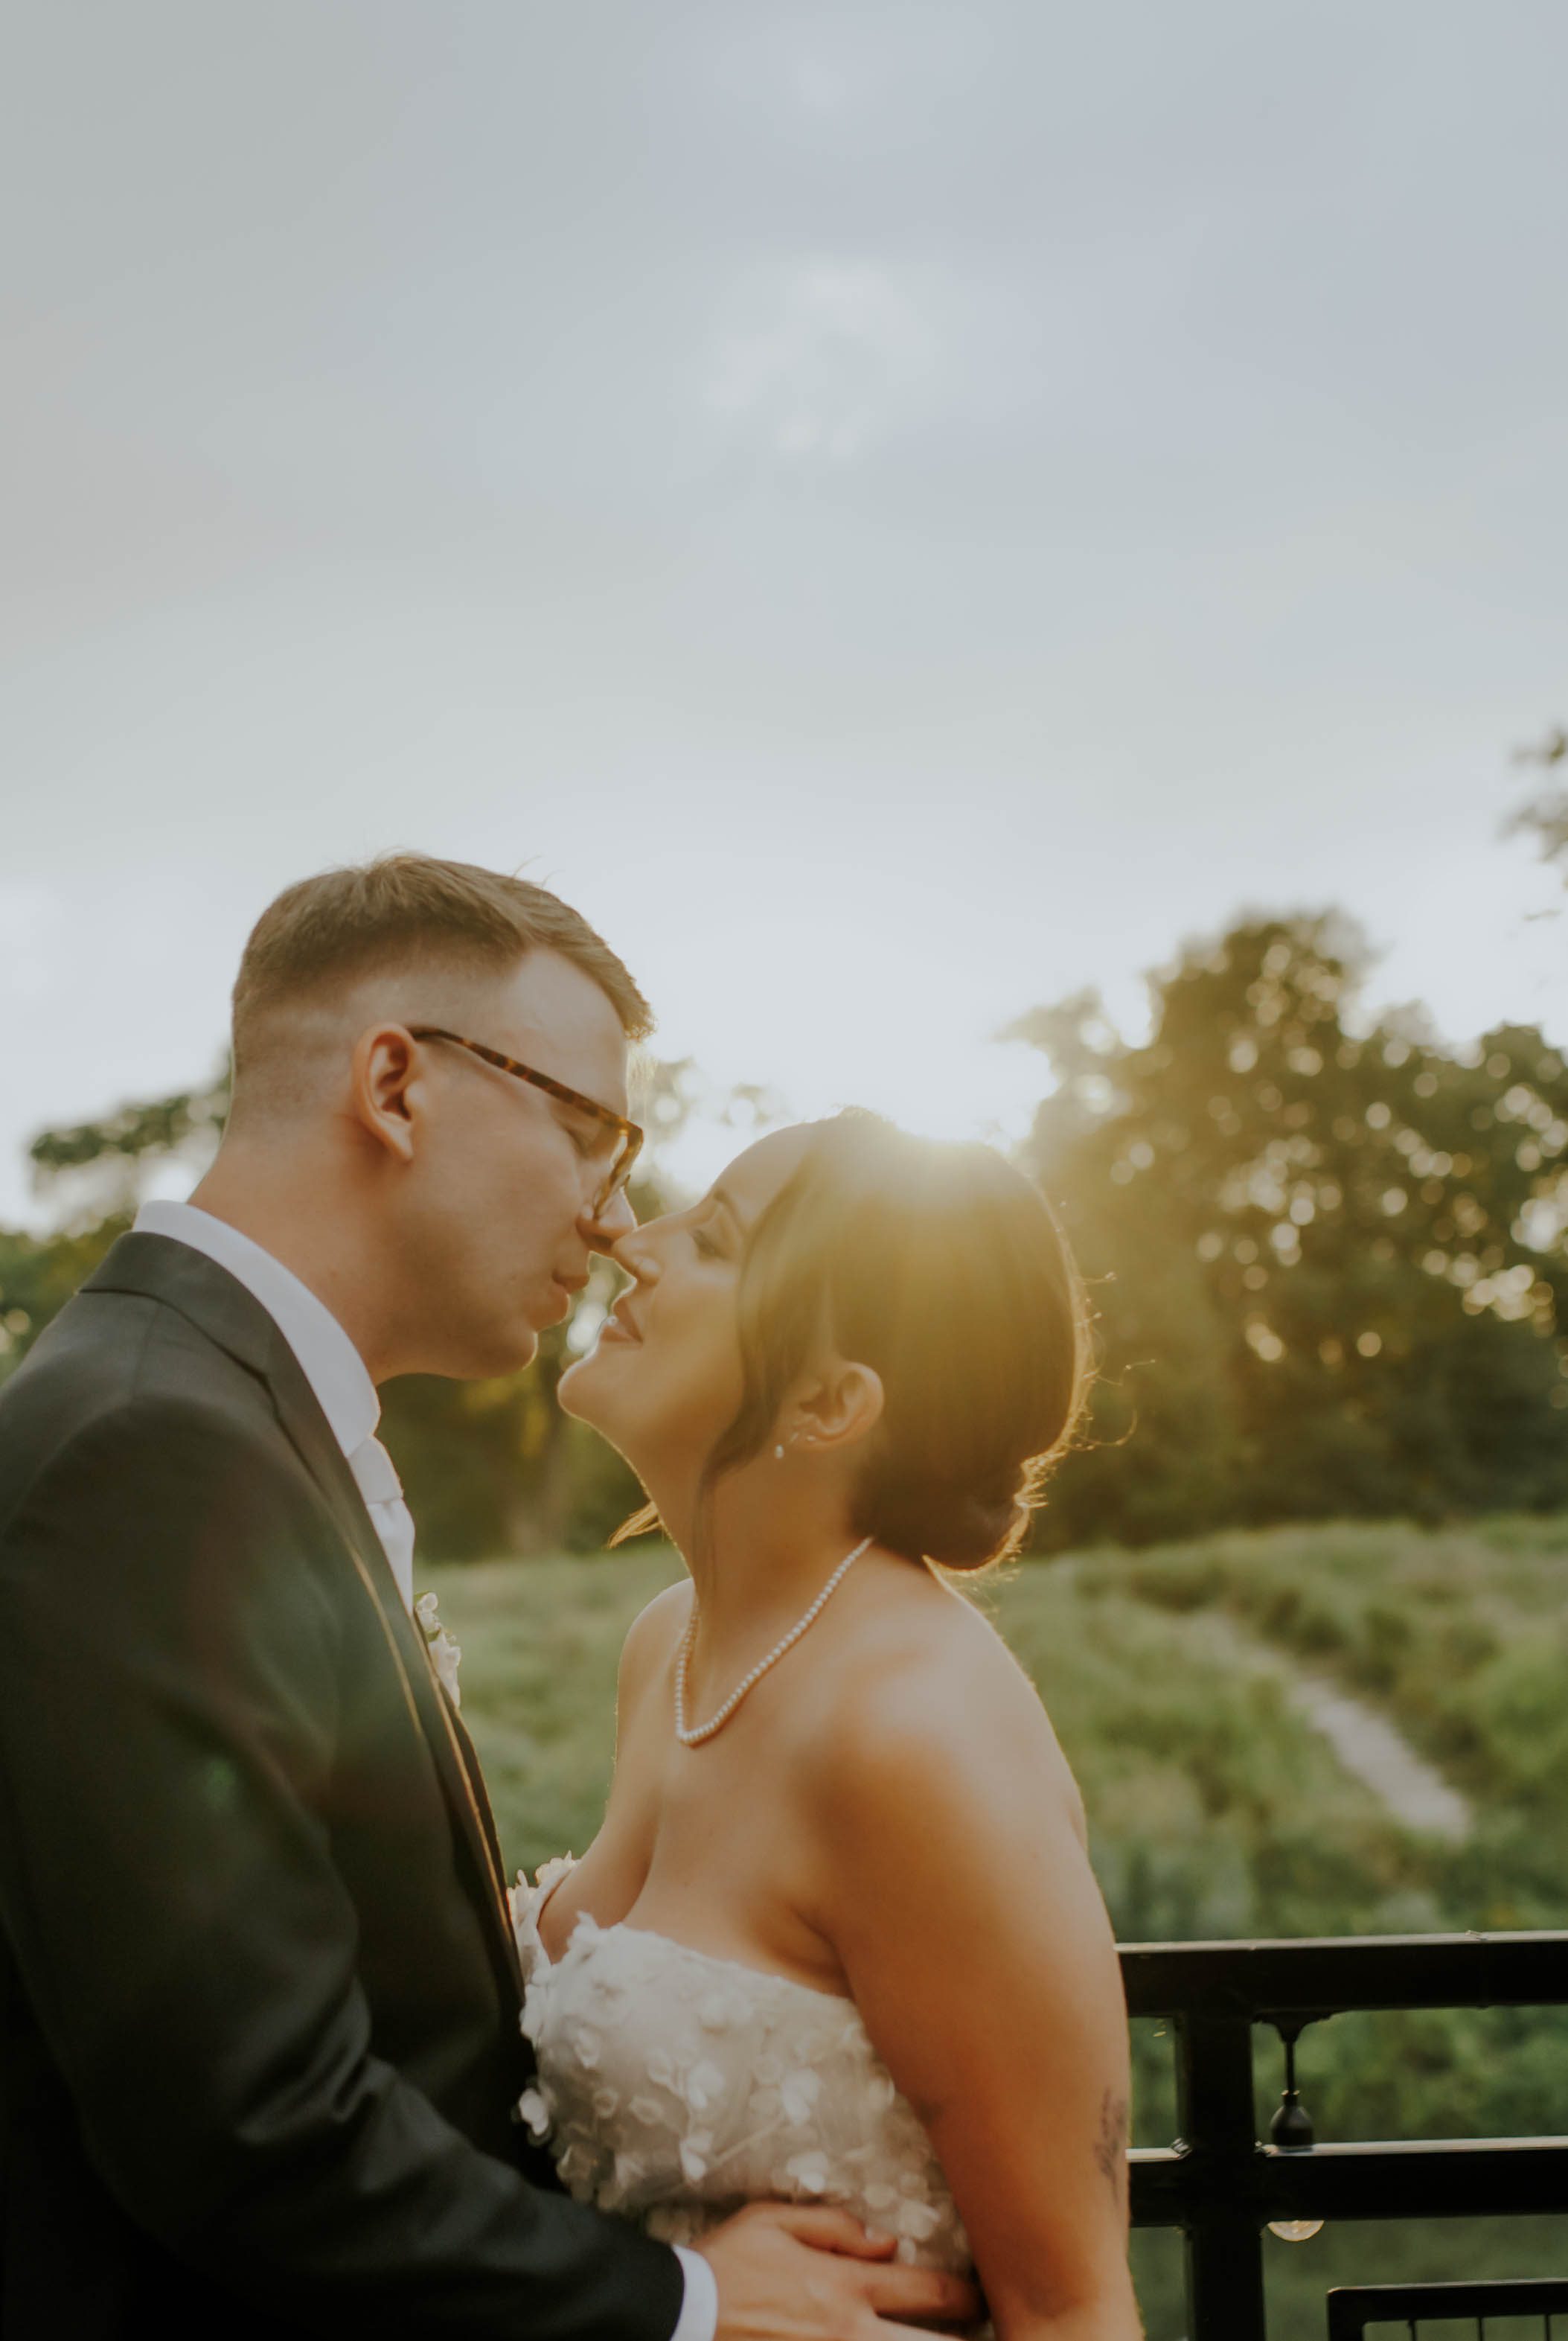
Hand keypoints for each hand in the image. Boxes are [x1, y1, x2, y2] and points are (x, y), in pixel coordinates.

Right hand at [697, 2201, 981, 2339]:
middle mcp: (850, 2332)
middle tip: (983, 2335)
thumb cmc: (727, 2263)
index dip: (967, 2296)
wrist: (681, 2315)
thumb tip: (887, 2241)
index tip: (982, 2297)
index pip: (928, 2292)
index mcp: (845, 2285)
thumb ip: (835, 2226)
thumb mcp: (774, 2220)